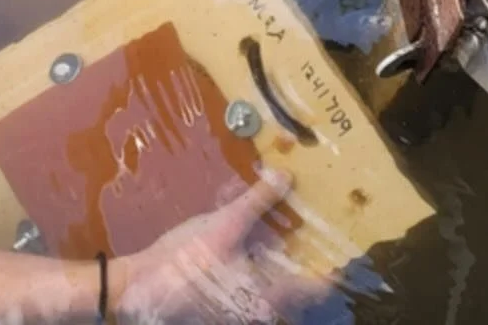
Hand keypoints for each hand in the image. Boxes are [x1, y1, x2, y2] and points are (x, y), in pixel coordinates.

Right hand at [112, 170, 332, 323]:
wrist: (141, 289)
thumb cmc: (187, 262)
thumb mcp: (224, 224)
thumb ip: (258, 201)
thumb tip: (287, 177)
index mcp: (273, 297)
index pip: (321, 286)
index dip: (337, 262)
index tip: (347, 238)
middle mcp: (264, 309)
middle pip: (299, 284)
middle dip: (305, 251)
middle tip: (313, 221)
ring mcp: (243, 309)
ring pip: (275, 281)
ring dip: (279, 254)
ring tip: (281, 220)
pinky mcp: (225, 302)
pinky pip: (254, 281)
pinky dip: (258, 258)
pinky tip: (247, 231)